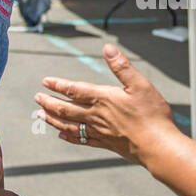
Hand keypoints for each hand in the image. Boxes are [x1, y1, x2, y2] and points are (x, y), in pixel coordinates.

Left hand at [34, 44, 177, 165]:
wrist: (158, 146)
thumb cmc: (152, 115)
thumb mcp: (140, 85)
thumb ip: (122, 67)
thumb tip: (108, 49)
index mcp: (103, 99)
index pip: (74, 90)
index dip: (58, 85)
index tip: (45, 81)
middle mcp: (96, 116)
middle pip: (65, 109)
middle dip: (49, 102)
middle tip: (37, 98)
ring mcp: (99, 131)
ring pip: (69, 125)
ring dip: (53, 119)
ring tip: (41, 115)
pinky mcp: (106, 144)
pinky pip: (81, 140)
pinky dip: (69, 136)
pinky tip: (62, 135)